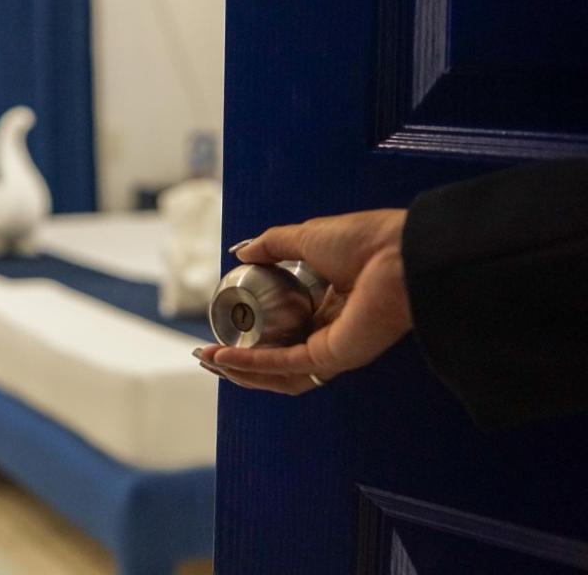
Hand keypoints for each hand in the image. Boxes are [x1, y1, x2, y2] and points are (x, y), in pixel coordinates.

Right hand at [198, 209, 412, 393]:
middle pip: (278, 357)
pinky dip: (253, 364)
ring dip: (241, 370)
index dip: (253, 332)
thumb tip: (241, 252)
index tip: (225, 324)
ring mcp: (334, 347)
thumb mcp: (307, 236)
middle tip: (209, 354)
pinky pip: (286, 366)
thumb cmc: (367, 241)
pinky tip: (226, 358)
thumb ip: (273, 244)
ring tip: (210, 360)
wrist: (399, 252)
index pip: (286, 328)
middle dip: (240, 360)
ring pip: (279, 372)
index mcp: (331, 303)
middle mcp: (332, 330)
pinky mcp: (334, 356)